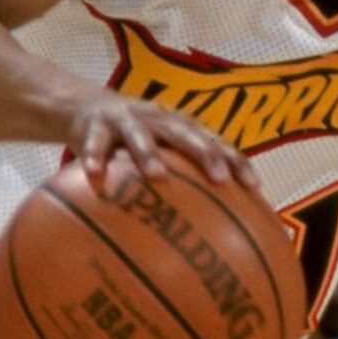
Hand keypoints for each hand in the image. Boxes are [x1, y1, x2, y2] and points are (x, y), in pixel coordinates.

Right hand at [70, 94, 253, 201]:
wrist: (84, 107)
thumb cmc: (134, 140)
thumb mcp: (161, 151)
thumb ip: (183, 180)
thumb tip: (214, 231)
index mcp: (180, 127)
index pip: (215, 143)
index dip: (235, 162)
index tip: (254, 187)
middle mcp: (158, 120)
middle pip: (186, 134)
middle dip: (205, 154)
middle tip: (219, 178)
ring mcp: (126, 120)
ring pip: (139, 135)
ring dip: (149, 153)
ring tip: (157, 175)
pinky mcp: (94, 126)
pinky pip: (93, 144)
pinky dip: (93, 159)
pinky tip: (95, 176)